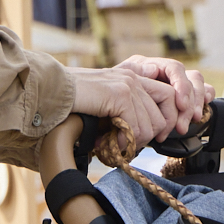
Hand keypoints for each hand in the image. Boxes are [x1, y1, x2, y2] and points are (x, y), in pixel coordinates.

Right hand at [69, 58, 209, 147]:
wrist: (53, 90)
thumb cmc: (75, 101)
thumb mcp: (108, 105)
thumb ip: (127, 113)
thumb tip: (144, 137)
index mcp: (135, 77)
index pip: (169, 96)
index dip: (168, 120)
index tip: (157, 138)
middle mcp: (135, 77)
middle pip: (163, 115)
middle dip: (149, 137)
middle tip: (130, 146)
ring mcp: (128, 84)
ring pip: (150, 125)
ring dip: (133, 142)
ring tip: (114, 144)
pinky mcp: (119, 95)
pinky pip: (135, 127)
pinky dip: (124, 141)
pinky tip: (109, 142)